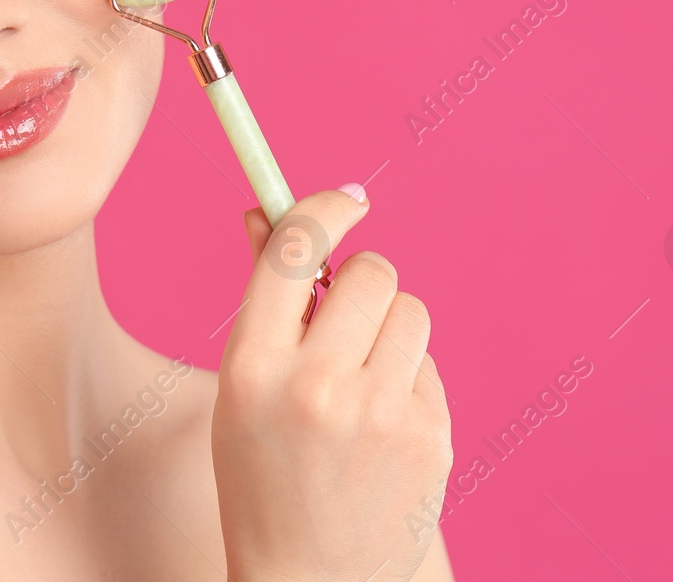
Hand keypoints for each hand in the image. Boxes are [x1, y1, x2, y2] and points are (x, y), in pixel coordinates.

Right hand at [212, 185, 453, 581]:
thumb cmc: (262, 474)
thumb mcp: (241, 388)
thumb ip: (263, 301)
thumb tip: (268, 215)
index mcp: (252, 369)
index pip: (296, 249)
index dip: (325, 208)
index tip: (350, 199)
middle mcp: (317, 387)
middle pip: (370, 273)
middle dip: (360, 282)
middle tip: (343, 319)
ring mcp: (381, 416)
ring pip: (411, 312)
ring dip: (388, 329)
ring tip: (360, 382)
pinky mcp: (431, 439)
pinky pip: (429, 366)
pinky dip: (407, 382)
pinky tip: (381, 429)